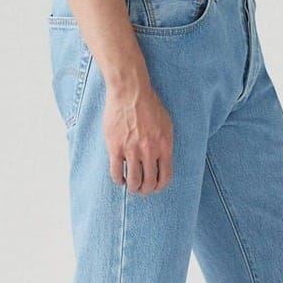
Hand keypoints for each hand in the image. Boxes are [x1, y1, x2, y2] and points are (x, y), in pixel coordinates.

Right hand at [103, 79, 173, 193]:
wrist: (130, 92)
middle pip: (149, 182)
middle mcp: (149, 151)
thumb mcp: (167, 124)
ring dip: (132, 187)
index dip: (160, 186)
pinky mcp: (115, 148)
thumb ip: (165, 144)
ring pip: (133, 181)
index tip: (155, 187)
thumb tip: (163, 161)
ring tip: (131, 185)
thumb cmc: (149, 106)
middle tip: (141, 189)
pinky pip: (116, 172)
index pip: (165, 177)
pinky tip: (120, 178)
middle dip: (145, 190)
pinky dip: (119, 180)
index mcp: (164, 146)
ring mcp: (132, 150)